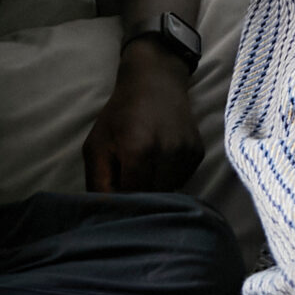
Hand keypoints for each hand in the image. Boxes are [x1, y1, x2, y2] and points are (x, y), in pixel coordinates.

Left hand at [83, 42, 203, 191]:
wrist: (156, 81)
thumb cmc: (120, 114)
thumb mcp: (96, 145)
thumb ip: (98, 182)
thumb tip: (106, 213)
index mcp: (139, 150)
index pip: (131, 197)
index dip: (121, 199)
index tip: (115, 190)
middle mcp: (168, 153)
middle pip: (152, 196)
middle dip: (138, 194)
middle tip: (128, 177)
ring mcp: (186, 153)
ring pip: (169, 191)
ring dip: (154, 187)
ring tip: (144, 168)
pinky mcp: (198, 153)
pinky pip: (182, 180)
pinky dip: (169, 178)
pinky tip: (160, 161)